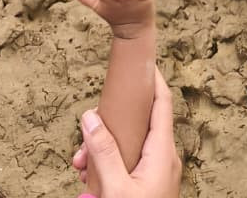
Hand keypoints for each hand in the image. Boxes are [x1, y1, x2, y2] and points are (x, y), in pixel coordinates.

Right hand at [72, 70, 180, 197]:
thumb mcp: (116, 187)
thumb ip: (103, 152)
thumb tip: (90, 117)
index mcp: (163, 152)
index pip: (162, 101)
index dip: (152, 79)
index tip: (139, 62)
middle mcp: (165, 158)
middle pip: (139, 121)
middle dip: (109, 122)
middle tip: (88, 127)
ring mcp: (158, 171)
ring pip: (129, 143)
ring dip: (103, 147)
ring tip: (82, 161)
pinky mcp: (150, 183)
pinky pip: (129, 162)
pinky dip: (109, 163)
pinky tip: (90, 174)